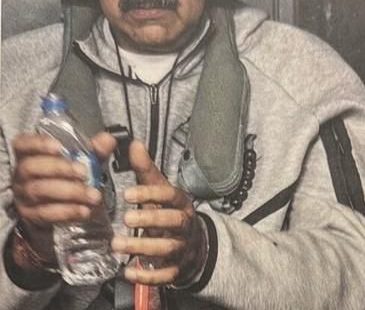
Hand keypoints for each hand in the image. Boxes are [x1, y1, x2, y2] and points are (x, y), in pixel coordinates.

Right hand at [11, 132, 115, 263]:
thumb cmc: (66, 173)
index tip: (59, 146)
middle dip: (59, 169)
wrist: (55, 204)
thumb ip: (94, 148)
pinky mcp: (31, 214)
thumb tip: (108, 139)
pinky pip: (46, 213)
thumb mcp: (81, 158)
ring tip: (93, 195)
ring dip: (69, 193)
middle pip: (32, 168)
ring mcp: (23, 195)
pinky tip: (84, 210)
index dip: (38, 143)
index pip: (24, 144)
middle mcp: (22, 173)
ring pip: (40, 191)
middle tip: (83, 172)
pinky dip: (67, 212)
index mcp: (30, 154)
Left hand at [112, 140, 207, 285]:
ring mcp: (182, 247)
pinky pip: (165, 275)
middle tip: (125, 217)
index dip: (151, 194)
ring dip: (142, 247)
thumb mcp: (159, 188)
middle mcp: (184, 224)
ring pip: (167, 248)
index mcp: (181, 202)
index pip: (170, 195)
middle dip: (150, 219)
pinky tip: (128, 272)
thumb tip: (133, 144)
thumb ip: (145, 169)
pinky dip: (148, 275)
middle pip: (173, 221)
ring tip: (117, 244)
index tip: (128, 193)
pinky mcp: (176, 268)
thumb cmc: (169, 210)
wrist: (192, 242)